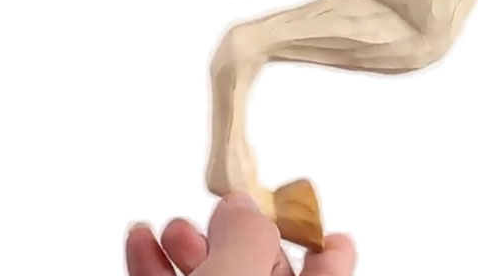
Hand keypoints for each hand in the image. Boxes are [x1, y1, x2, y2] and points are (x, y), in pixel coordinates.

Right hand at [126, 193, 355, 275]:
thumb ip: (245, 237)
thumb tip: (242, 208)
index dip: (331, 253)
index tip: (336, 233)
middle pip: (261, 273)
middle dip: (238, 237)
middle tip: (224, 212)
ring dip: (188, 248)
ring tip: (169, 226)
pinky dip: (156, 266)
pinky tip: (141, 243)